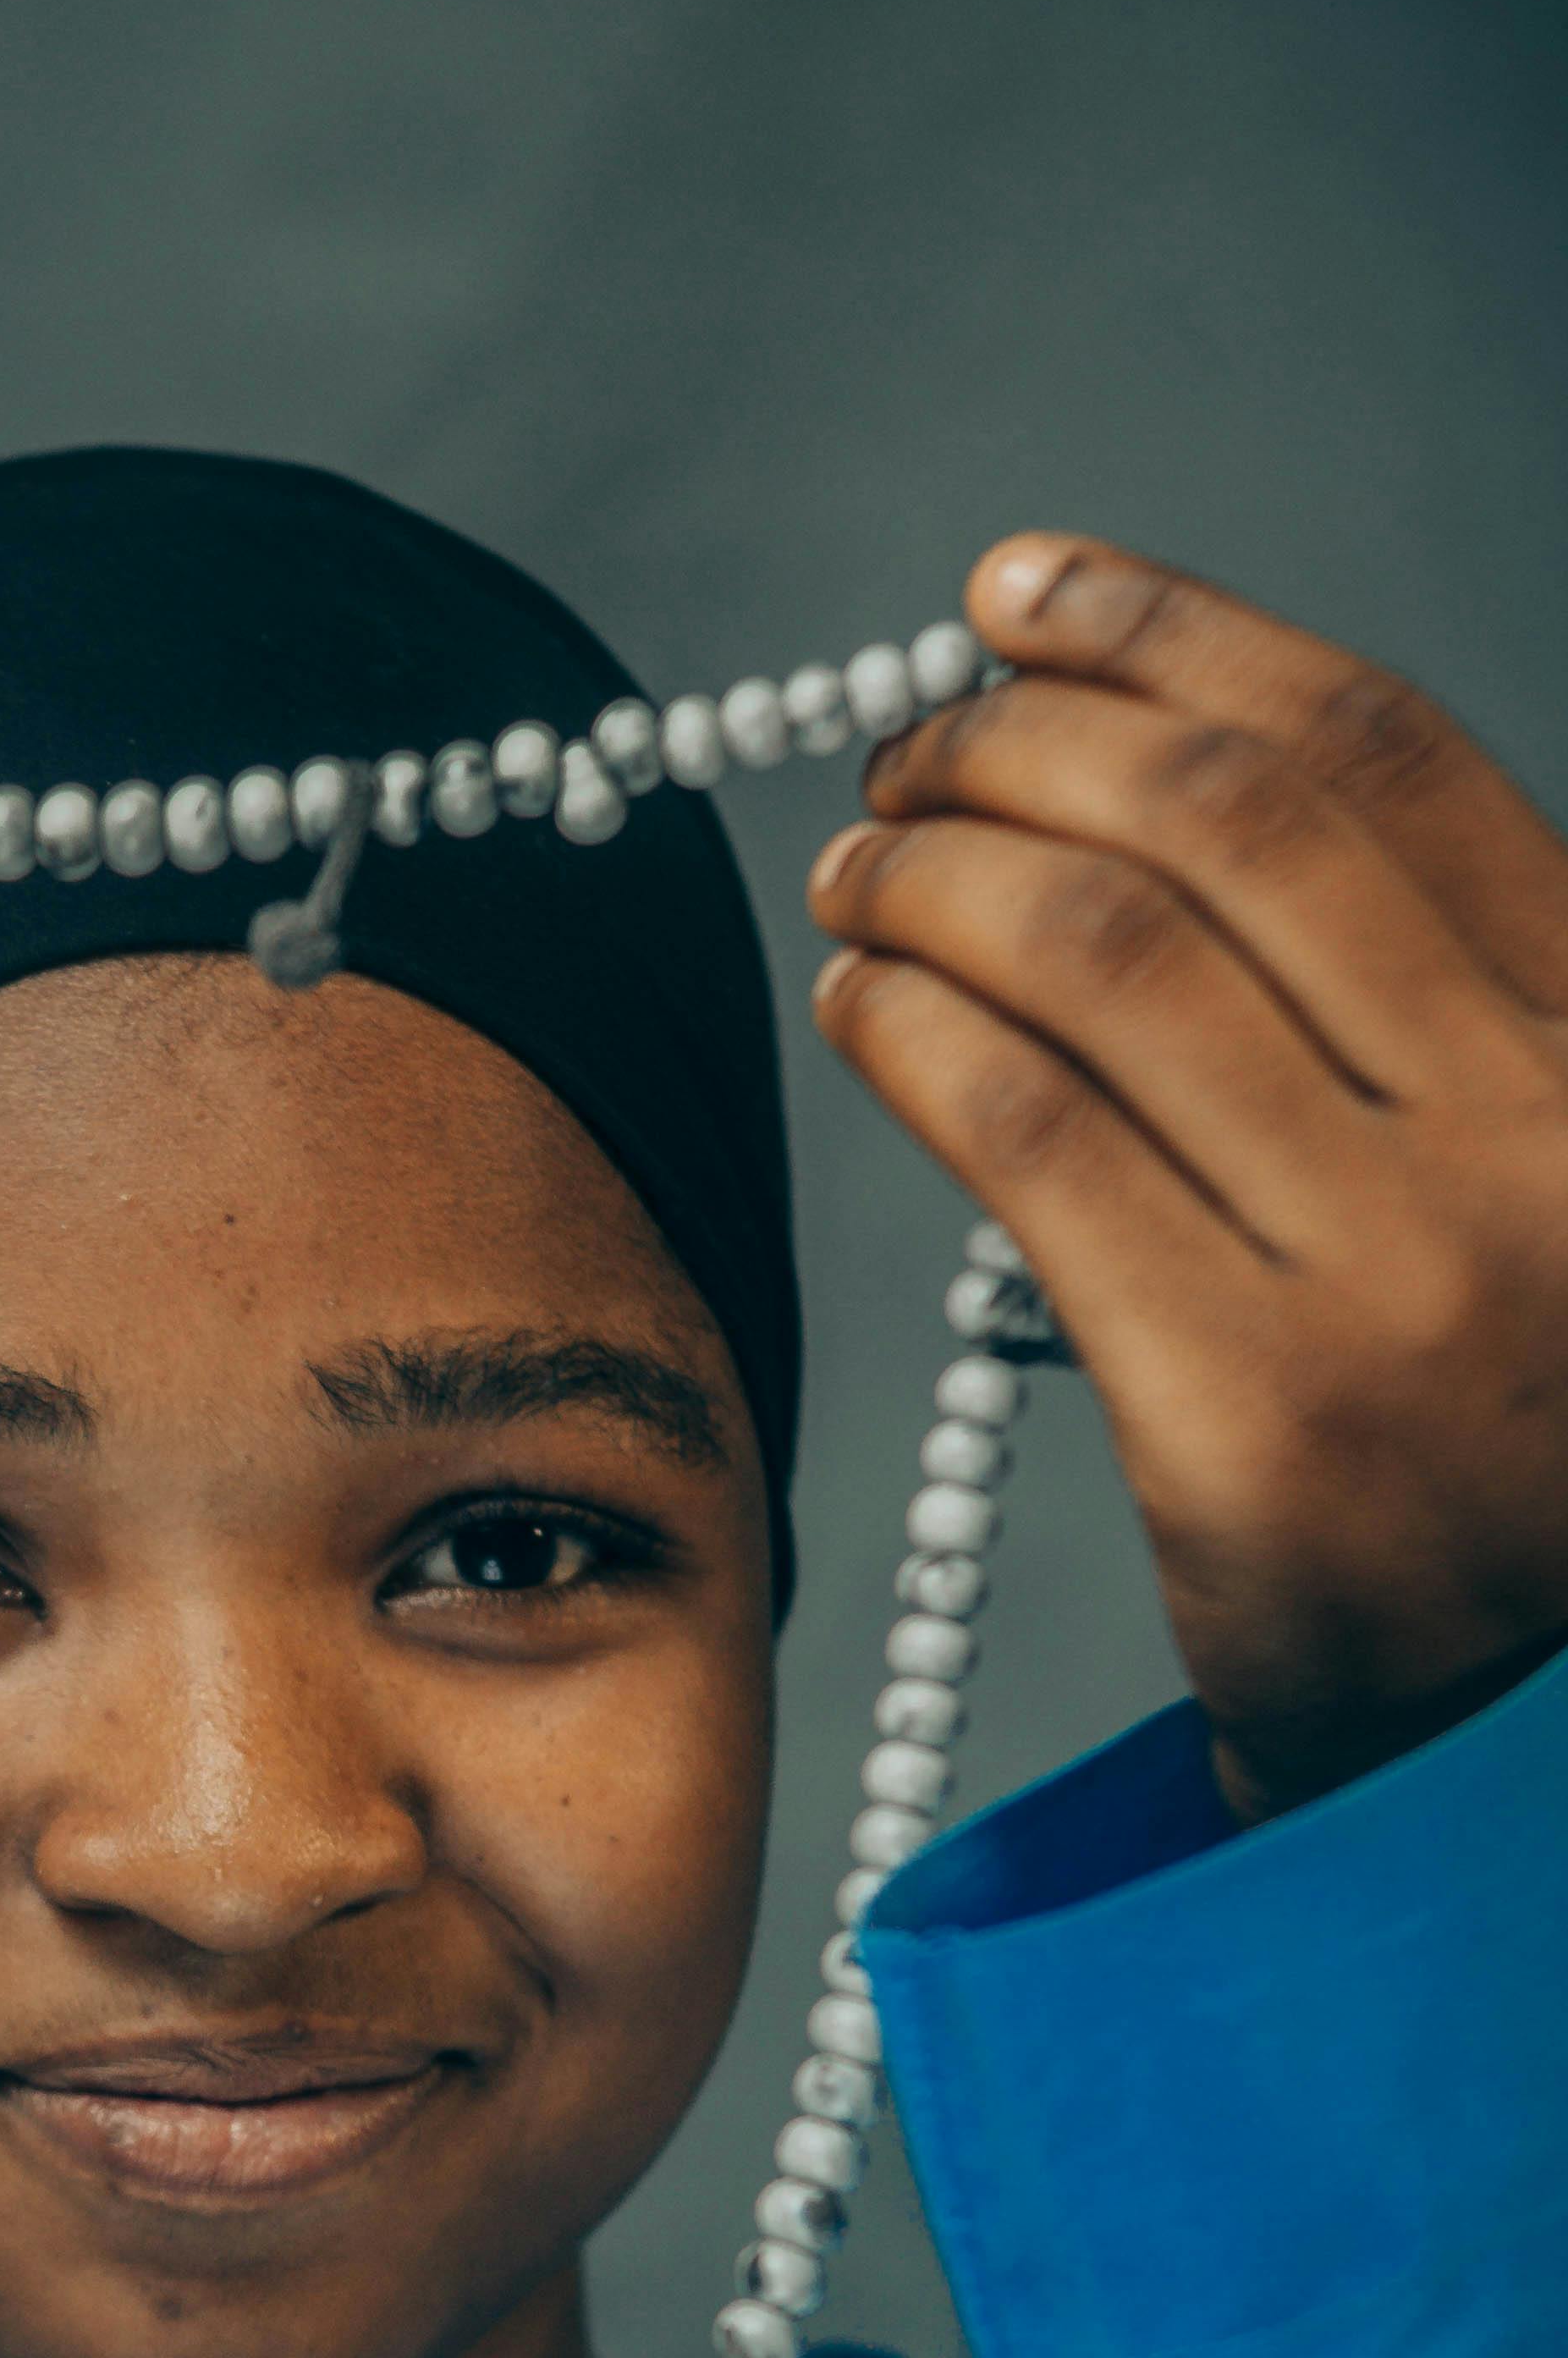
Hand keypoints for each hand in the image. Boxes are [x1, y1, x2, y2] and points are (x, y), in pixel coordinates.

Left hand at [807, 538, 1567, 1814]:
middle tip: (902, 754)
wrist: (1525, 1763)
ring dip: (937, 874)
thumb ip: (1421, 1013)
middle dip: (1021, 748)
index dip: (1170, 637)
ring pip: (1105, 962)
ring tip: (858, 870)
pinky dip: (914, 1035)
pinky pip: (1030, 1144)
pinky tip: (859, 1003)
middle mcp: (1534, 1141)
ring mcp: (1397, 1284)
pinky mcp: (1252, 1420)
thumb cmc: (1512, 1463)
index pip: (1374, 757)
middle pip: (1218, 829)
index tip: (1016, 594)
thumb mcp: (1544, 1191)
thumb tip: (1139, 791)